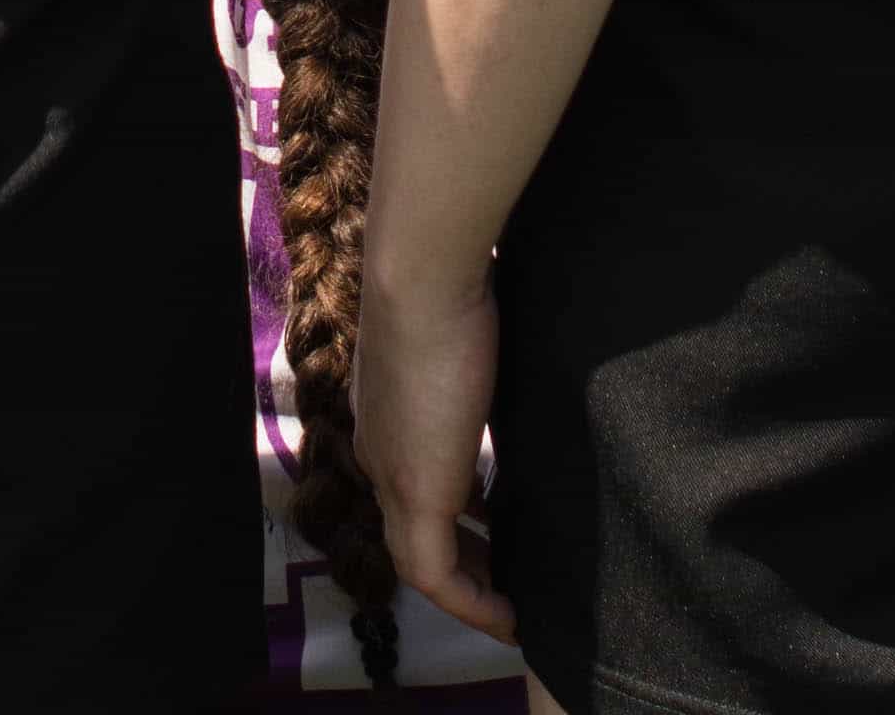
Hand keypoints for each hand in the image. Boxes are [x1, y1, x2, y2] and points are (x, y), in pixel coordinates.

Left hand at [355, 250, 517, 645]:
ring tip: (512, 608)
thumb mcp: (468, 340)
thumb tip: (506, 365)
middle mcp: (382, 455)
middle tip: (512, 581)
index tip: (498, 524)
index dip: (457, 512)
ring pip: (421, 562)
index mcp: (388, 419)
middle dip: (465, 561)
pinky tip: (509, 618)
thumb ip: (477, 368)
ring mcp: (393, 479)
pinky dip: (470, 604)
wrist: (422, 277)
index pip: (418, 483)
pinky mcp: (415, 495)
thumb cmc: (455, 289)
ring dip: (468, 590)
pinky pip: (435, 578)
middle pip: (416, 531)